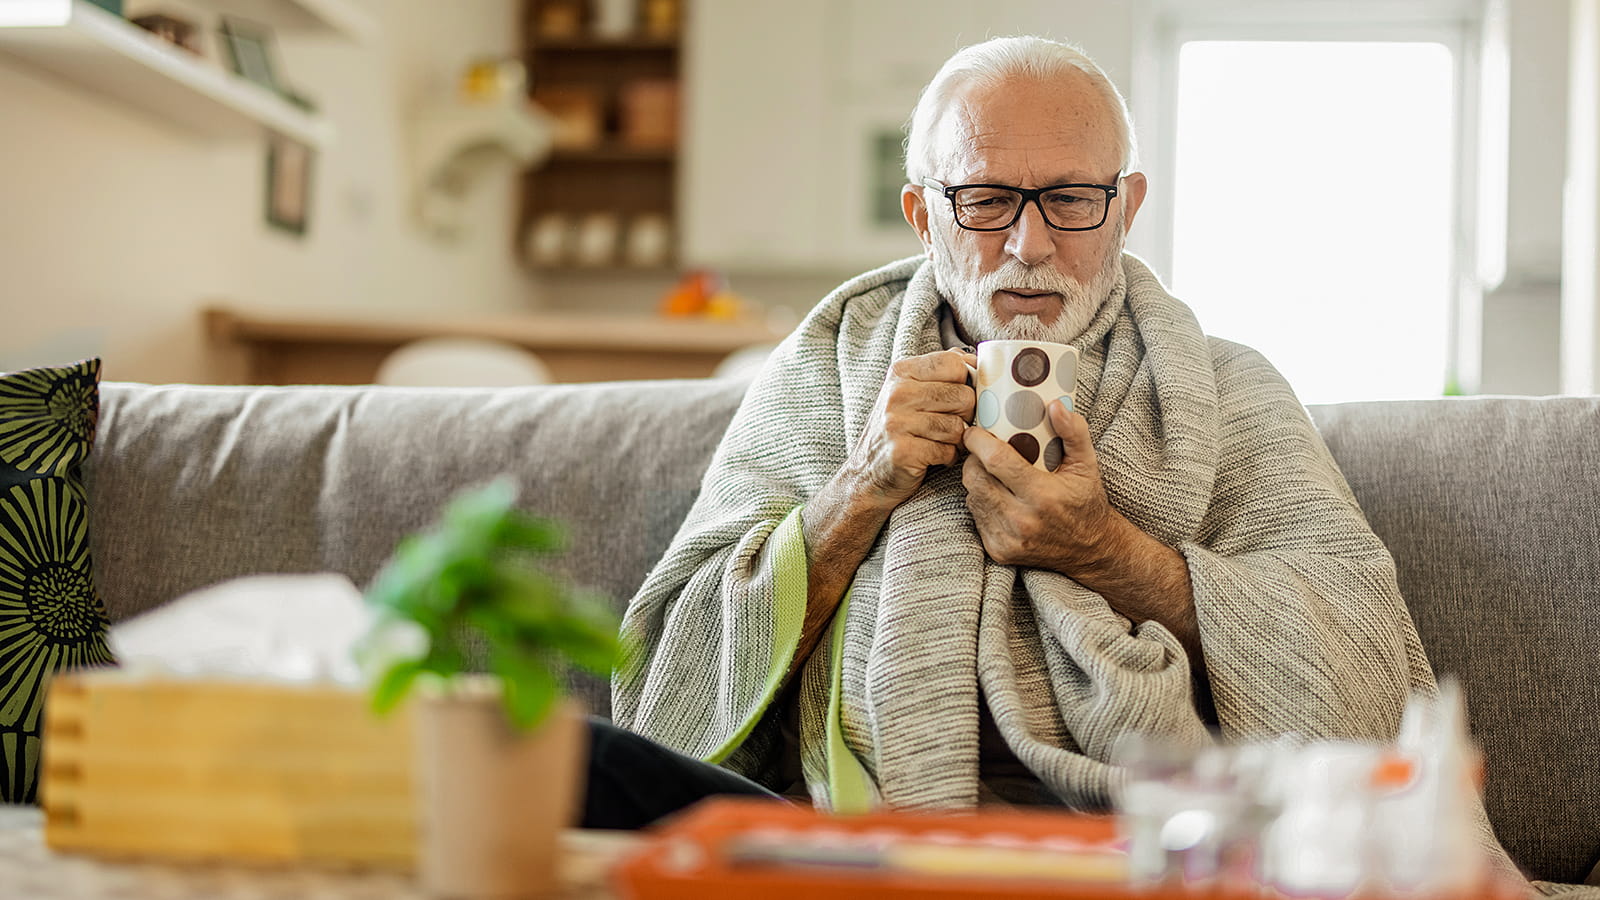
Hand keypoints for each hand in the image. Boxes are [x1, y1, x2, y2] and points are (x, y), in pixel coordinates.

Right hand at [840, 348, 975, 510]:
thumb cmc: (900, 429)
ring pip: (958, 426)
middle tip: (950, 424)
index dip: (968, 381)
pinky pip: (948, 451)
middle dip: (965, 415)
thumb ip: (941, 372)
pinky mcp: (902, 451)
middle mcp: (897, 393)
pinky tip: (933, 457)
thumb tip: (976, 361)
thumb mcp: (911, 391)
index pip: (955, 363)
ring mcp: (897, 422)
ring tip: (940, 441)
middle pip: (963, 396)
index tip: (961, 395)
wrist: (868, 473)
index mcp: (901, 372)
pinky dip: (947, 457)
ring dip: (956, 440)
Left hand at [961, 398, 1119, 571]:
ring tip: (993, 472)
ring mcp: (1007, 538)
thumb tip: (1054, 406)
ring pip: (972, 496)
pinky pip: (975, 516)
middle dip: (974, 459)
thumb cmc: (1086, 502)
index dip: (978, 441)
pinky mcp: (998, 550)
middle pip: (975, 478)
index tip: (974, 431)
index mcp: (1042, 496)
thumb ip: (1074, 432)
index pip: (995, 461)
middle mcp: (1021, 520)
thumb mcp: (1087, 464)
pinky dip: (981, 502)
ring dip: (976, 480)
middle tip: (984, 450)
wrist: (1091, 549)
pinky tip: (998, 496)